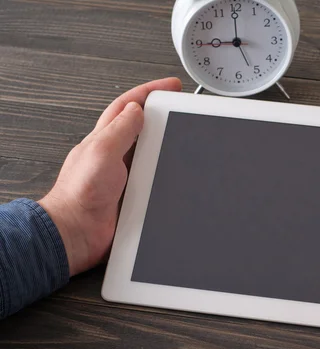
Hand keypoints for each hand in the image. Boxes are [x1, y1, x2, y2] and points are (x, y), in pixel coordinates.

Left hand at [39, 78, 181, 275]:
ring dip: (165, 145)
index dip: (149, 92)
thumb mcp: (102, 151)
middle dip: (160, 114)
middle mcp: (115, 155)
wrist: (78, 232)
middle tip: (180, 107)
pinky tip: (174, 174)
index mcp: (105, 138)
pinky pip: (155, 180)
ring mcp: (125, 175)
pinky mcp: (133, 196)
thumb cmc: (80, 195)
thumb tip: (137, 109)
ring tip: (182, 136)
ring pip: (151, 153)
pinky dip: (165, 175)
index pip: (129, 106)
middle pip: (142, 127)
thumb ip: (120, 129)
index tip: (170, 86)